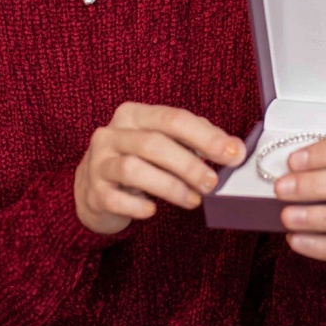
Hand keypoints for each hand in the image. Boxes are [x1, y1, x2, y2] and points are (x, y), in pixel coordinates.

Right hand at [74, 102, 244, 234]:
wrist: (91, 187)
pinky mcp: (93, 191)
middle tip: (213, 182)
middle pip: (154, 142)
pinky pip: (115, 198)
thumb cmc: (136, 160)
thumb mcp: (162, 142)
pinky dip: (137, 205)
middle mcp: (113, 133)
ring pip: (134, 168)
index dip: (205, 136)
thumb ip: (195, 141)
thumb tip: (234, 148)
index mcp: (134, 114)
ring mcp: (99, 161)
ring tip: (193, 200)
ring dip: (170, 186)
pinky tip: (153, 210)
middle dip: (189, 164)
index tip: (232, 152)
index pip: (173, 118)